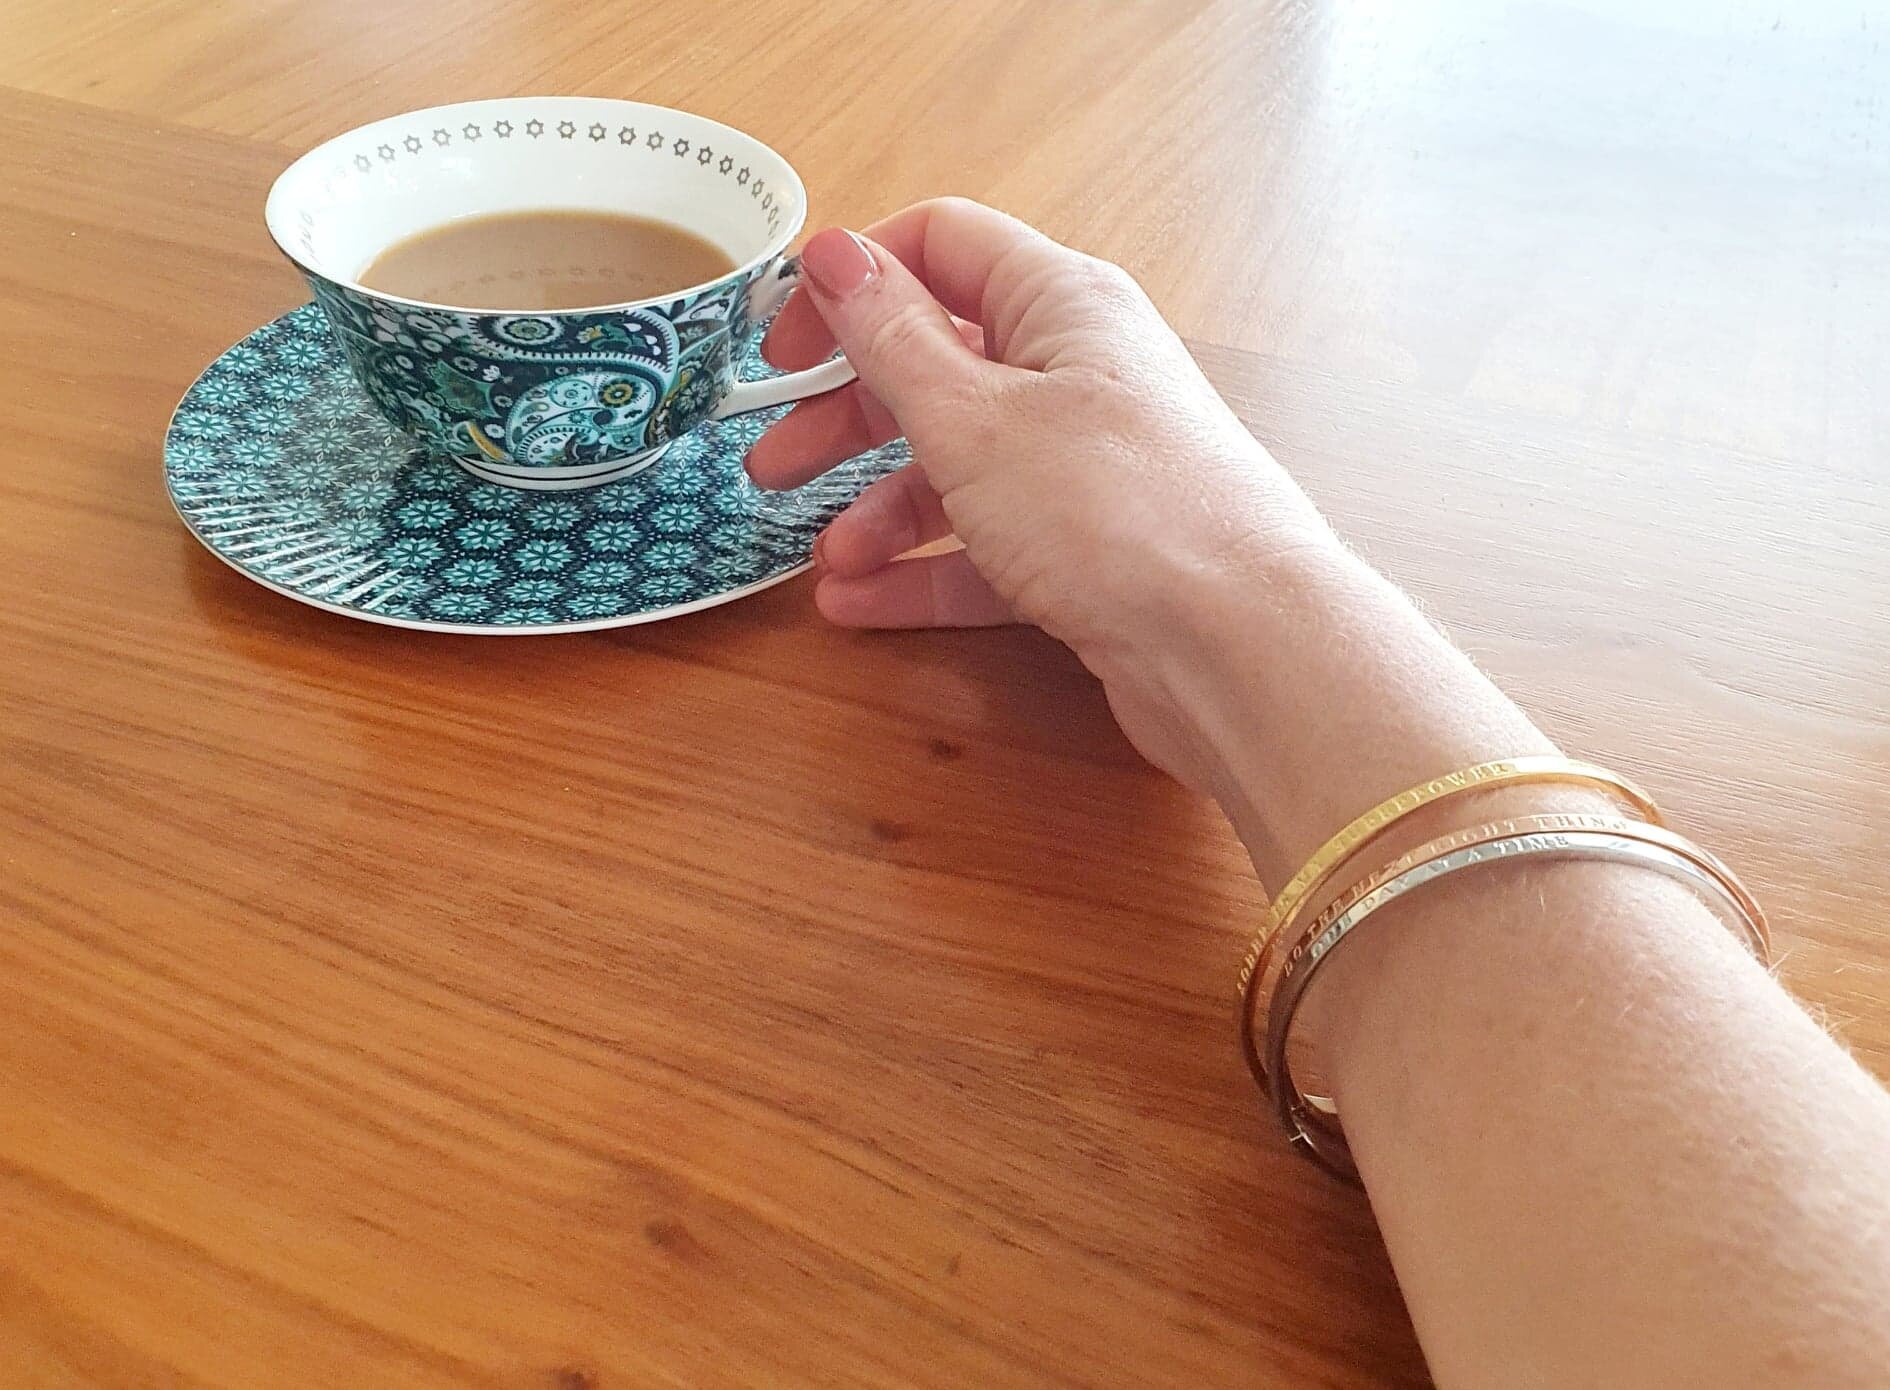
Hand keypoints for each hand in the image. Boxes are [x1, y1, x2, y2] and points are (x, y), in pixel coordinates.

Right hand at [746, 199, 1333, 794]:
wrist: (1236, 649)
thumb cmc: (1114, 509)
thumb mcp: (972, 415)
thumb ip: (891, 338)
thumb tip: (835, 252)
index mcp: (1060, 304)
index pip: (940, 247)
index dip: (854, 282)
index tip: (781, 342)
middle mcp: (1080, 375)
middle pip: (938, 369)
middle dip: (846, 417)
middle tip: (771, 467)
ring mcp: (1088, 470)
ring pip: (960, 469)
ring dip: (880, 513)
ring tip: (824, 564)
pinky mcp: (1093, 555)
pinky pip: (990, 549)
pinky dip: (925, 573)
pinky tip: (860, 606)